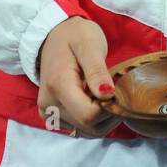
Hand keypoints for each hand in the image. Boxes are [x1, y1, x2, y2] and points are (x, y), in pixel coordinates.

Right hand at [36, 18, 118, 138]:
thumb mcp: (89, 44)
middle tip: (115, 89)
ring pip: (86, 131)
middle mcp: (49, 104)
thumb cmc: (74, 36)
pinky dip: (94, 119)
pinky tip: (96, 99)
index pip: (89, 115)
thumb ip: (97, 70)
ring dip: (104, 118)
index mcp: (58, 85)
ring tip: (105, 92)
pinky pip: (80, 128)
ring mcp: (49, 112)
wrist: (53, 36)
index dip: (109, 107)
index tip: (117, 89)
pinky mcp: (52, 116)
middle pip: (89, 126)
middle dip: (109, 113)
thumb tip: (107, 94)